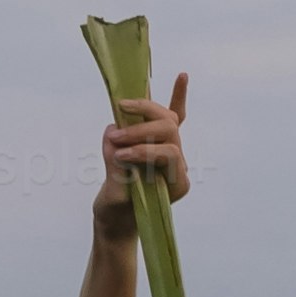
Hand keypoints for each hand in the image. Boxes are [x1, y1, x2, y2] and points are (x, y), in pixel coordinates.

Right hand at [93, 74, 189, 240]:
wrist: (118, 221)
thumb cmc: (117, 213)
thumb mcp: (114, 195)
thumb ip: (115, 167)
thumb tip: (112, 131)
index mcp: (176, 183)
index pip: (170, 154)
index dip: (145, 150)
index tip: (122, 155)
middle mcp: (178, 165)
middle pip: (169, 131)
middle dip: (140, 129)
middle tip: (115, 138)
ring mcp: (170, 151)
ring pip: (167, 119)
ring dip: (143, 110)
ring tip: (119, 108)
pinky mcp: (157, 142)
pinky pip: (173, 116)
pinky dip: (177, 96)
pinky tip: (183, 76)